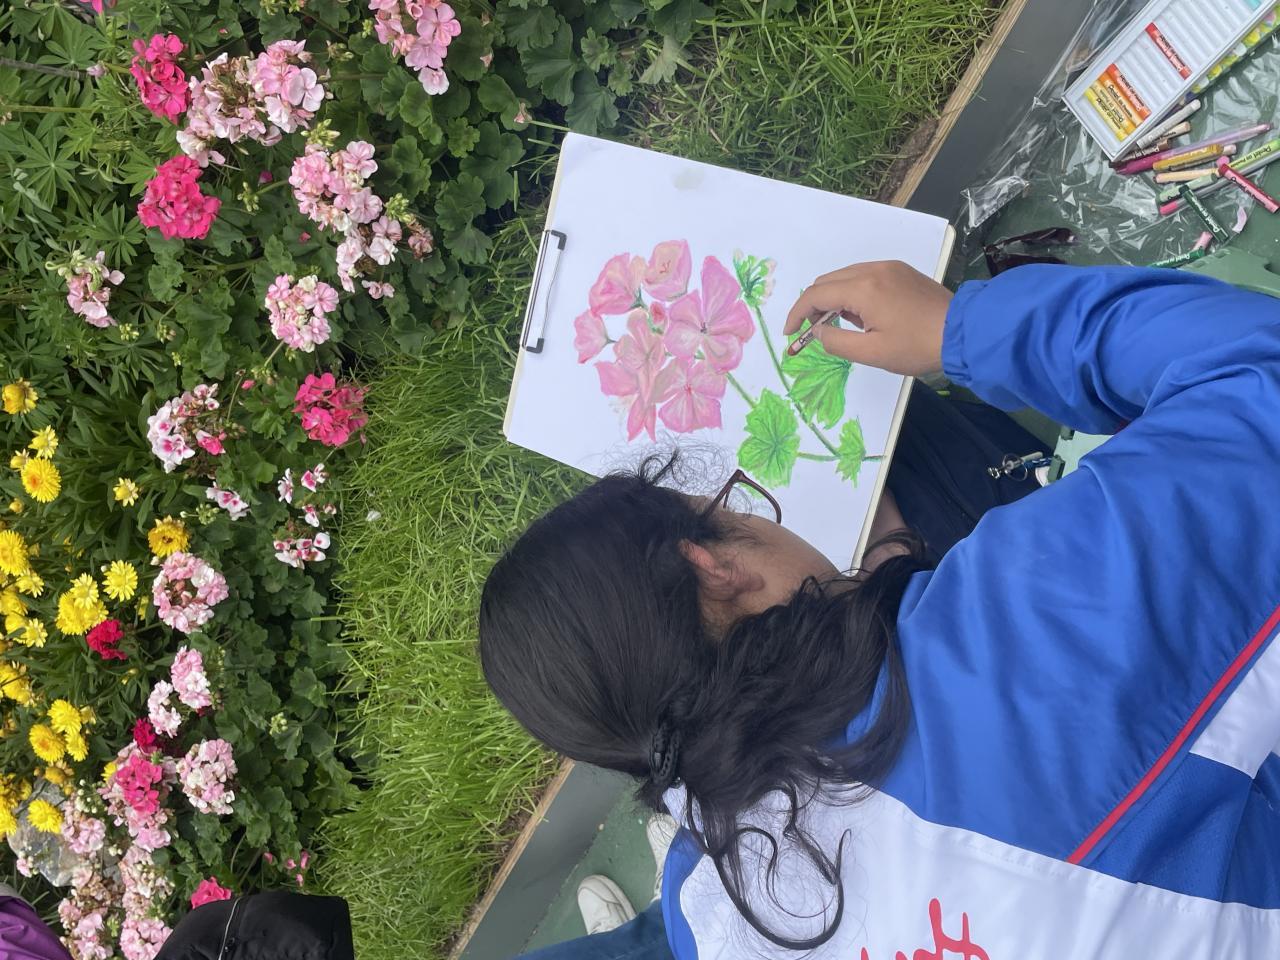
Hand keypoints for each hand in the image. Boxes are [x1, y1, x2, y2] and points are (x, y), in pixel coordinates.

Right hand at [783, 261, 952, 375]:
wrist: (964, 332)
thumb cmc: (917, 347)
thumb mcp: (871, 353)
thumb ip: (836, 342)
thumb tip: (818, 331)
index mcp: (863, 288)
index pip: (815, 294)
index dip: (796, 313)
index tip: (790, 333)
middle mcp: (873, 269)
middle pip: (828, 281)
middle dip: (813, 305)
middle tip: (813, 331)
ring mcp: (889, 267)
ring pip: (845, 276)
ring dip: (833, 298)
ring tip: (841, 326)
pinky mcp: (901, 271)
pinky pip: (865, 276)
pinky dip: (852, 292)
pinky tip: (863, 315)